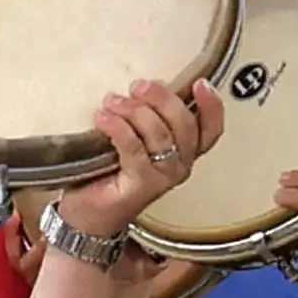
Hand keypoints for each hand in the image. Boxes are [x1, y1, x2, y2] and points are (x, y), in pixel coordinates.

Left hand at [57, 79, 224, 238]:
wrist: (86, 216)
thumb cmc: (108, 173)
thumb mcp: (133, 138)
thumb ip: (146, 117)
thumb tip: (146, 85)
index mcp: (184, 153)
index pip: (210, 129)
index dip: (211, 106)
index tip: (200, 82)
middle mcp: (179, 166)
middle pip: (185, 125)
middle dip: (162, 99)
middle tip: (137, 86)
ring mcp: (162, 178)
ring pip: (159, 134)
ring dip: (134, 111)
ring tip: (112, 101)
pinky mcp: (140, 186)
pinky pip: (134, 149)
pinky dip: (118, 128)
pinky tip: (102, 118)